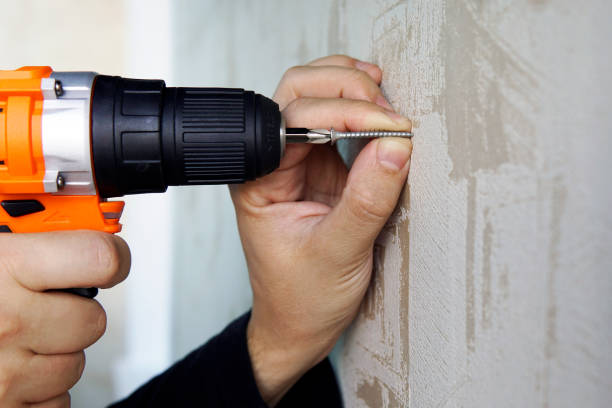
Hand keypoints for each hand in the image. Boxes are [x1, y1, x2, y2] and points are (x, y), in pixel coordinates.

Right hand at [0, 231, 129, 406]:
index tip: (107, 260)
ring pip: (75, 364)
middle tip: (38, 306)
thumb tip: (88, 221)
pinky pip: (57, 401)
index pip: (101, 259)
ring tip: (11, 339)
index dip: (111, 258)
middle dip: (74, 313)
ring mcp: (6, 374)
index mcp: (6, 268)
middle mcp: (8, 323)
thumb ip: (35, 235)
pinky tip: (9, 367)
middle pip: (94, 321)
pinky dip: (39, 390)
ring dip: (53, 355)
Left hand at [230, 55, 412, 404]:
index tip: (391, 127)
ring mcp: (295, 160)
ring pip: (316, 97)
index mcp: (258, 179)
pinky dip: (362, 111)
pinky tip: (382, 114)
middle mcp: (270, 161)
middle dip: (346, 90)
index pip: (294, 119)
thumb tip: (396, 145)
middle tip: (389, 111)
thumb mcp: (338, 254)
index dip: (345, 113)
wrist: (299, 324)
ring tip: (387, 107)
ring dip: (353, 91)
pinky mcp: (320, 167)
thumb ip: (366, 200)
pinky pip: (338, 123)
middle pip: (298, 92)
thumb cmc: (302, 298)